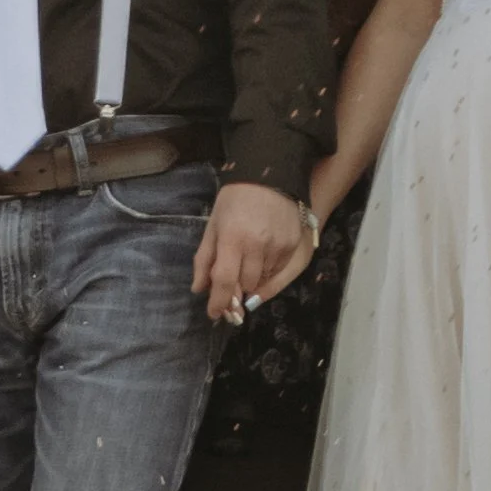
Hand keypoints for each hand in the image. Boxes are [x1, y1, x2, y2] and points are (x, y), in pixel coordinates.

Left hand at [191, 182, 310, 325]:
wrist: (270, 177)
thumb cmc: (235, 200)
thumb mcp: (214, 225)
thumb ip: (205, 258)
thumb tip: (199, 289)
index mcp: (232, 238)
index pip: (224, 280)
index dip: (218, 302)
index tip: (214, 313)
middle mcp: (256, 245)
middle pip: (245, 285)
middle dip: (235, 287)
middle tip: (231, 276)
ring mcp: (277, 246)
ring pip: (262, 281)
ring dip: (252, 278)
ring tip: (248, 258)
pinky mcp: (291, 246)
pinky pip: (277, 271)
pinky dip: (267, 270)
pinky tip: (263, 253)